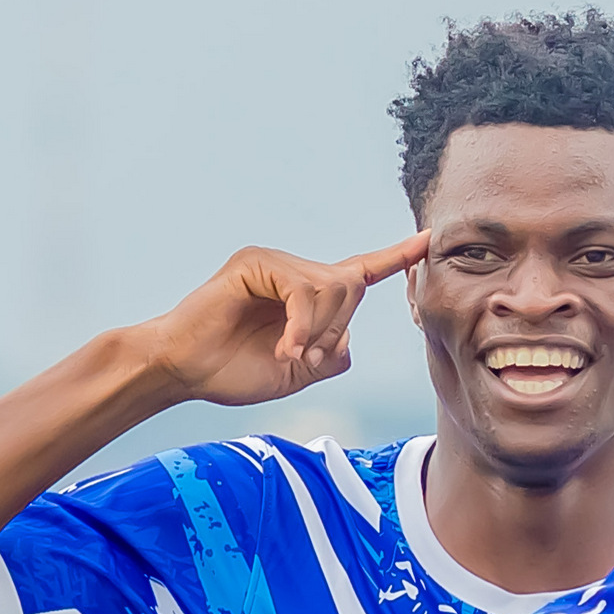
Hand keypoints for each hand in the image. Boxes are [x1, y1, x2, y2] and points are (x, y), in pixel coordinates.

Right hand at [142, 237, 429, 406]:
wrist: (186, 371)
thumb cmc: (233, 371)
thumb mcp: (297, 371)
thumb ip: (328, 355)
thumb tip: (346, 340)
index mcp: (306, 295)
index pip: (359, 271)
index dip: (394, 258)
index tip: (427, 242)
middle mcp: (293, 271)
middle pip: (351, 288)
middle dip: (336, 331)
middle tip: (305, 358)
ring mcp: (273, 263)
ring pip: (331, 288)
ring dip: (319, 331)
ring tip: (291, 354)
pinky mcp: (255, 262)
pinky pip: (303, 288)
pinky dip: (301, 324)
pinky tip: (284, 347)